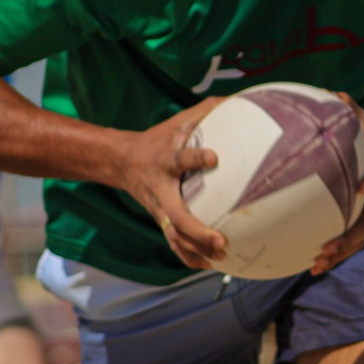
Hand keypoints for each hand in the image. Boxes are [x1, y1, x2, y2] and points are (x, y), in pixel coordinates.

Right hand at [124, 98, 227, 270]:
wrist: (122, 161)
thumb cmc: (159, 138)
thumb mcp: (179, 120)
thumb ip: (208, 110)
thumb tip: (241, 98)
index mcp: (165, 161)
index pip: (179, 159)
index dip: (195, 158)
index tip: (214, 157)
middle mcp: (160, 189)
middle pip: (175, 216)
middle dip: (196, 230)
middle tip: (220, 239)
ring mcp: (158, 209)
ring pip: (174, 236)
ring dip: (195, 250)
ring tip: (219, 258)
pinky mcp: (160, 220)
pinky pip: (174, 243)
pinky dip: (189, 257)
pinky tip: (210, 265)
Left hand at [310, 95, 363, 275]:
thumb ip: (351, 110)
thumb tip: (331, 92)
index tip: (362, 185)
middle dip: (347, 239)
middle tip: (327, 248)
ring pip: (356, 240)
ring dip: (337, 255)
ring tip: (314, 266)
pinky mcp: (359, 220)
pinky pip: (345, 240)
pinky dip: (331, 253)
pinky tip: (308, 264)